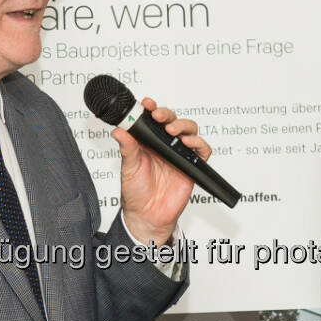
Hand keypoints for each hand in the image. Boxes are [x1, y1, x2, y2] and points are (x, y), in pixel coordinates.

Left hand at [114, 97, 210, 244]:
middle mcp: (165, 146)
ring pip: (189, 131)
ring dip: (183, 125)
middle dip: (167, 114)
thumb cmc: (136, 193)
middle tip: (158, 116)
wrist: (147, 216)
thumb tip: (119, 131)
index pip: (152, 119)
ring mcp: (179, 154)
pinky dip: (199, 144)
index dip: (151, 108)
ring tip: (172, 130)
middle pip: (172, 120)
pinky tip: (189, 144)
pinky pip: (202, 151)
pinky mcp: (191, 166)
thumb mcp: (128, 168)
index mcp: (148, 142)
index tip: (146, 104)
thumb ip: (127, 149)